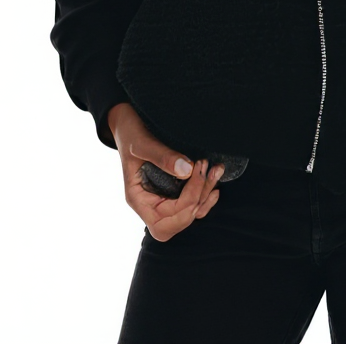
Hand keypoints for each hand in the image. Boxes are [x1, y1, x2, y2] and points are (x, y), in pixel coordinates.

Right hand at [107, 102, 224, 241]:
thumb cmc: (130, 133)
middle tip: (207, 169)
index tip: (195, 175)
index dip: (184, 206)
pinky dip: (205, 194)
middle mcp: (150, 204)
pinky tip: (213, 179)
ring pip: (190, 213)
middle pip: (179, 221)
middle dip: (198, 198)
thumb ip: (162, 156)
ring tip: (216, 169)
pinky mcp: (173, 190)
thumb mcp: (141, 142)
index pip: (163, 223)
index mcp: (138, 199)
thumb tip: (187, 170)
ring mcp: (162, 199)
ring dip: (206, 194)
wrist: (129, 122)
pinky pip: (192, 203)